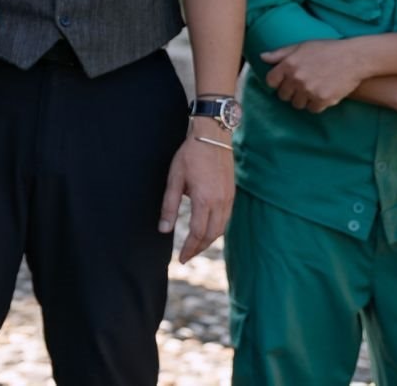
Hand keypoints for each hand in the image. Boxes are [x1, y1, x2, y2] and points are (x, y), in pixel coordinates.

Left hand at [159, 130, 234, 263]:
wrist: (212, 137)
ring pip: (221, 228)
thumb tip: (164, 230)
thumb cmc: (190, 156)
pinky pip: (226, 218)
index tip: (181, 258)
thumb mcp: (174, 179)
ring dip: (208, 240)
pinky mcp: (232, 193)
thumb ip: (169, 206)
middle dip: (199, 248)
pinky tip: (208, 230)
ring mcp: (228, 198)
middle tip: (187, 256)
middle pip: (211, 235)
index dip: (189, 248)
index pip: (197, 233)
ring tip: (195, 246)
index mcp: (204, 200)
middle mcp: (220, 202)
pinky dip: (217, 229)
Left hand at [261, 40, 365, 111]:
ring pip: (297, 104)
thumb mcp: (302, 46)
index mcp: (288, 64)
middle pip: (283, 96)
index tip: (285, 81)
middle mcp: (296, 78)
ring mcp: (309, 90)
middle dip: (291, 91)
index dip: (277, 82)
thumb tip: (262, 57)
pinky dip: (317, 104)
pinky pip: (313, 109)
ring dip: (303, 99)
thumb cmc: (327, 49)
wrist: (354, 58)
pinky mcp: (323, 100)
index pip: (271, 81)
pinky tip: (323, 94)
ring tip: (313, 89)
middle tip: (302, 85)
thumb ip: (280, 53)